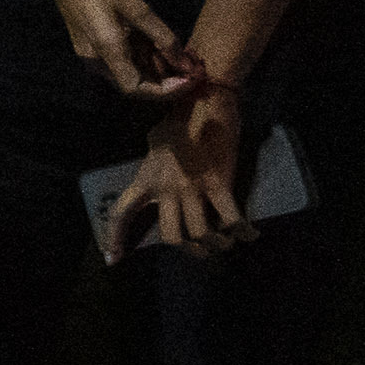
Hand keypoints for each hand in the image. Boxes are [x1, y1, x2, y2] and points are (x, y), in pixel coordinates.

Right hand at [30, 0, 189, 98]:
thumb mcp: (136, 7)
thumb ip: (161, 36)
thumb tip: (184, 62)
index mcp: (106, 51)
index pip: (136, 89)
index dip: (165, 90)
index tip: (189, 79)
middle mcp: (97, 62)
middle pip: (135, 85)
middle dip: (166, 81)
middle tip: (191, 68)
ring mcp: (92, 57)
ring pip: (129, 75)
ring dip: (156, 70)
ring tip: (180, 56)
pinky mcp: (93, 50)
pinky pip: (122, 64)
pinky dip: (143, 61)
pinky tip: (158, 48)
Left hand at [106, 81, 250, 258]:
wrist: (204, 104)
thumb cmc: (178, 120)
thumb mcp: (153, 143)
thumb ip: (151, 164)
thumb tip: (155, 175)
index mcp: (146, 179)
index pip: (121, 213)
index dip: (115, 238)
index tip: (113, 260)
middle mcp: (165, 189)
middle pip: (171, 236)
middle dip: (187, 250)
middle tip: (199, 250)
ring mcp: (192, 188)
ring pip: (200, 234)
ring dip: (215, 245)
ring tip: (224, 244)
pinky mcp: (218, 184)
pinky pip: (231, 219)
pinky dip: (242, 232)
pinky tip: (250, 235)